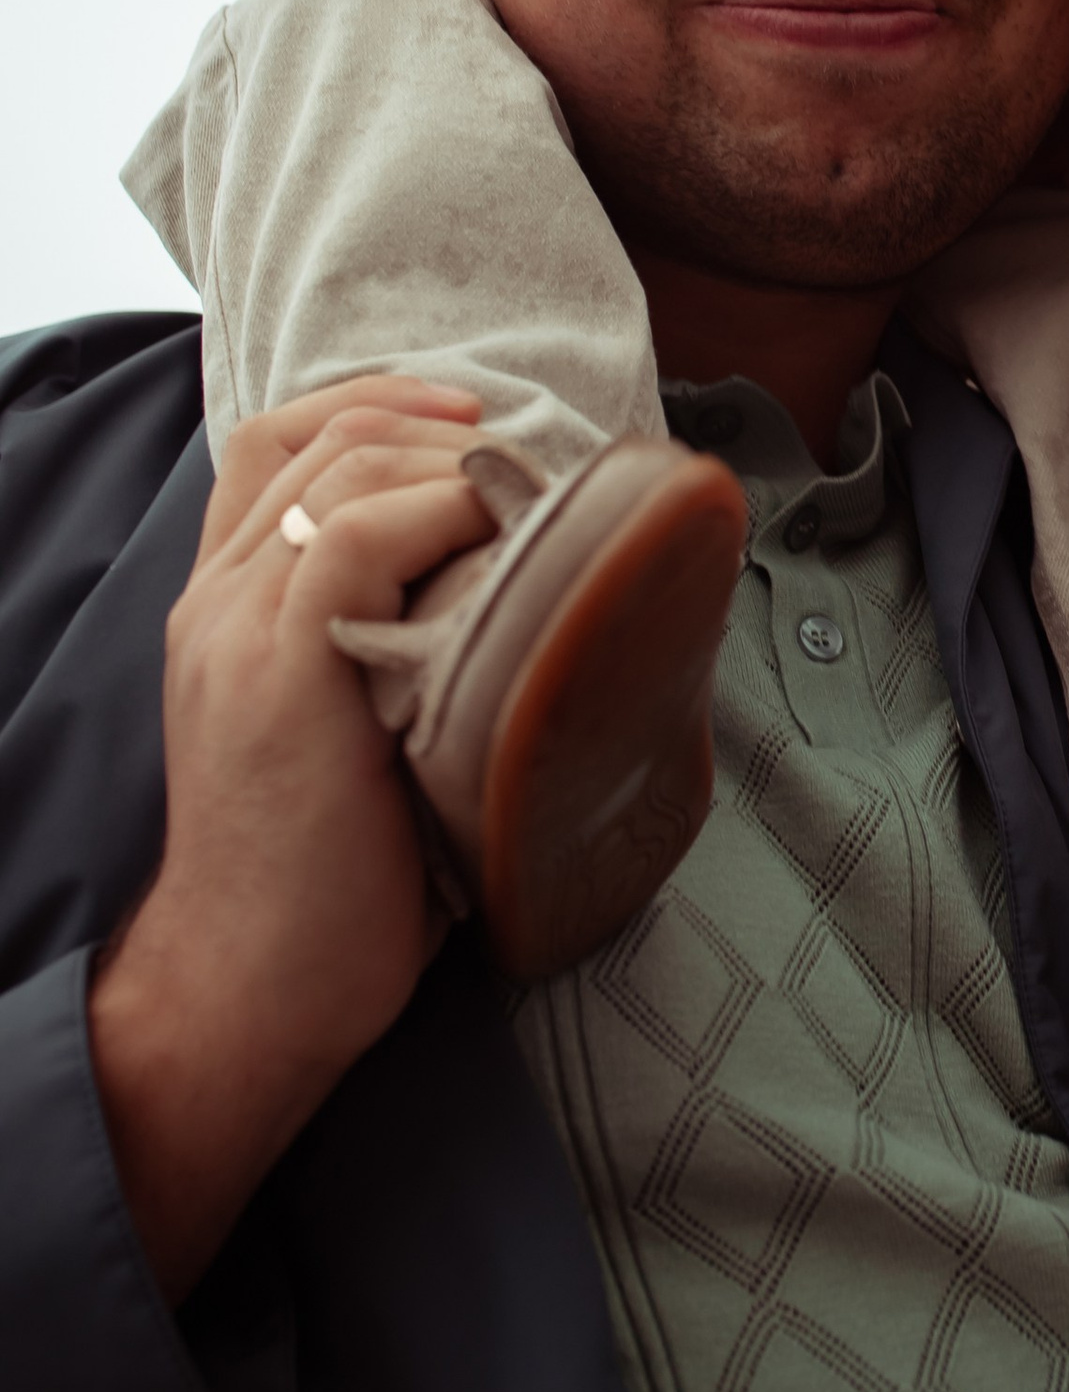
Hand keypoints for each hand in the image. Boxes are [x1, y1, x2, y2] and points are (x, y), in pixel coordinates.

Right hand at [89, 377, 495, 1299]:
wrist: (252, 985)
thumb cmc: (326, 883)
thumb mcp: (349, 738)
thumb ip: (386, 653)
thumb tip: (515, 603)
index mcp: (221, 607)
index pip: (274, 442)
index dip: (377, 406)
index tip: (471, 422)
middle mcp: (217, 598)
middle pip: (317, 432)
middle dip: (435, 424)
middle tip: (526, 463)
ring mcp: (240, 625)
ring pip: (342, 463)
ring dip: (452, 463)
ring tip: (527, 502)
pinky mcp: (279, 664)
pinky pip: (360, 530)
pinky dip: (440, 512)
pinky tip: (500, 547)